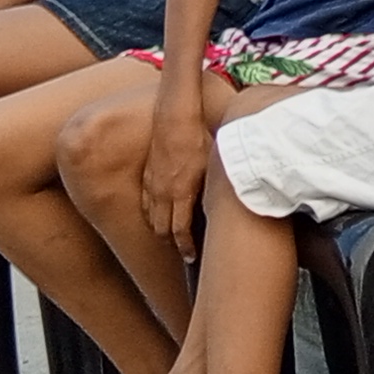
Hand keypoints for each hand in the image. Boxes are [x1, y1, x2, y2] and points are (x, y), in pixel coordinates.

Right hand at [138, 107, 211, 253]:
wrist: (175, 118)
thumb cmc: (199, 138)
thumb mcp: (214, 164)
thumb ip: (216, 185)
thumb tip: (228, 200)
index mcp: (181, 193)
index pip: (179, 230)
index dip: (185, 247)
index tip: (191, 256)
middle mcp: (163, 193)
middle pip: (162, 229)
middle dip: (171, 244)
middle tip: (182, 252)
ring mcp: (152, 185)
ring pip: (151, 218)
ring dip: (159, 231)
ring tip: (170, 239)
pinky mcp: (146, 176)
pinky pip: (144, 203)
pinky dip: (150, 215)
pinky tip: (156, 217)